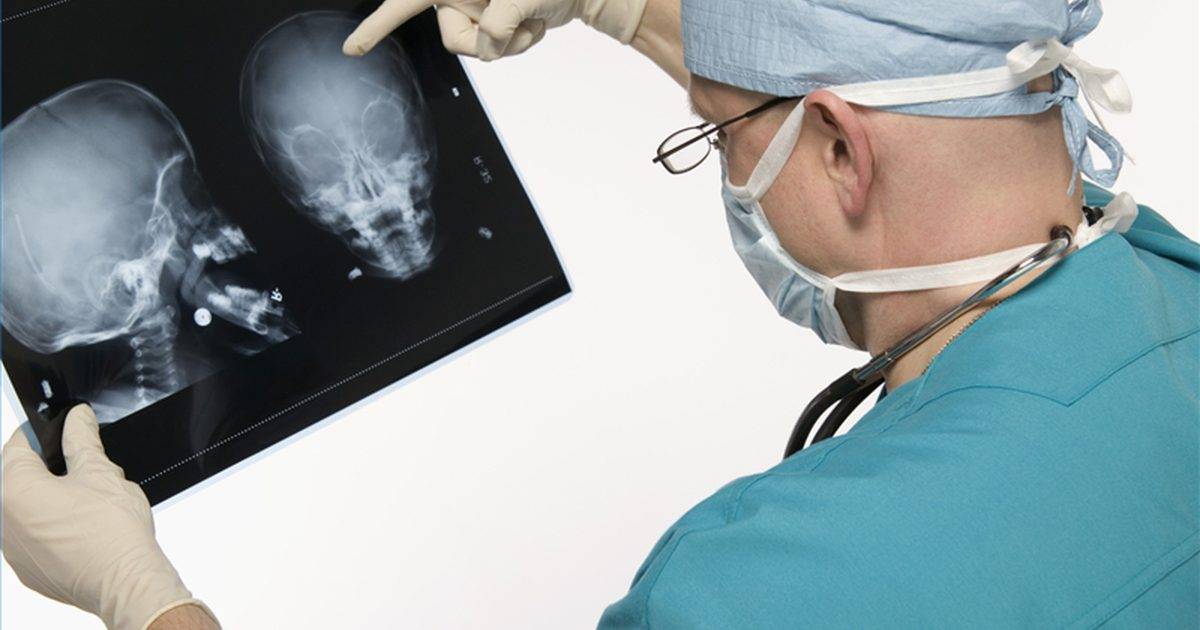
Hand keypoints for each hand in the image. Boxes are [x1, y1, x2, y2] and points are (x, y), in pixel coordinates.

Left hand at [2, 405, 216, 629]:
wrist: (125, 581)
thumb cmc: (113, 532)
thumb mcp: (101, 473)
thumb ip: (82, 439)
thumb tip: (77, 419)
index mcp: (15, 490)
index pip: (17, 446)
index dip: (42, 433)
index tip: (60, 429)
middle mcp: (3, 521)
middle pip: (21, 479)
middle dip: (51, 469)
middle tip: (85, 468)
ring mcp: (13, 550)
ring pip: (28, 510)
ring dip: (51, 500)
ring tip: (89, 503)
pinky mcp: (28, 570)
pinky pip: (35, 538)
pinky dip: (54, 529)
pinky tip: (85, 529)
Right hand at [343, 0, 648, 60]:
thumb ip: (496, 23)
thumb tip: (485, 47)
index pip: (406, 2)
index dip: (378, 25)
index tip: (352, 49)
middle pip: (452, 38)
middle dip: (488, 38)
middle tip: (518, 17)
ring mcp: (478, 9)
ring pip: (477, 50)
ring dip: (510, 42)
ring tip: (532, 18)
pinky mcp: (495, 23)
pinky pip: (496, 51)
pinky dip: (520, 43)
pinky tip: (537, 23)